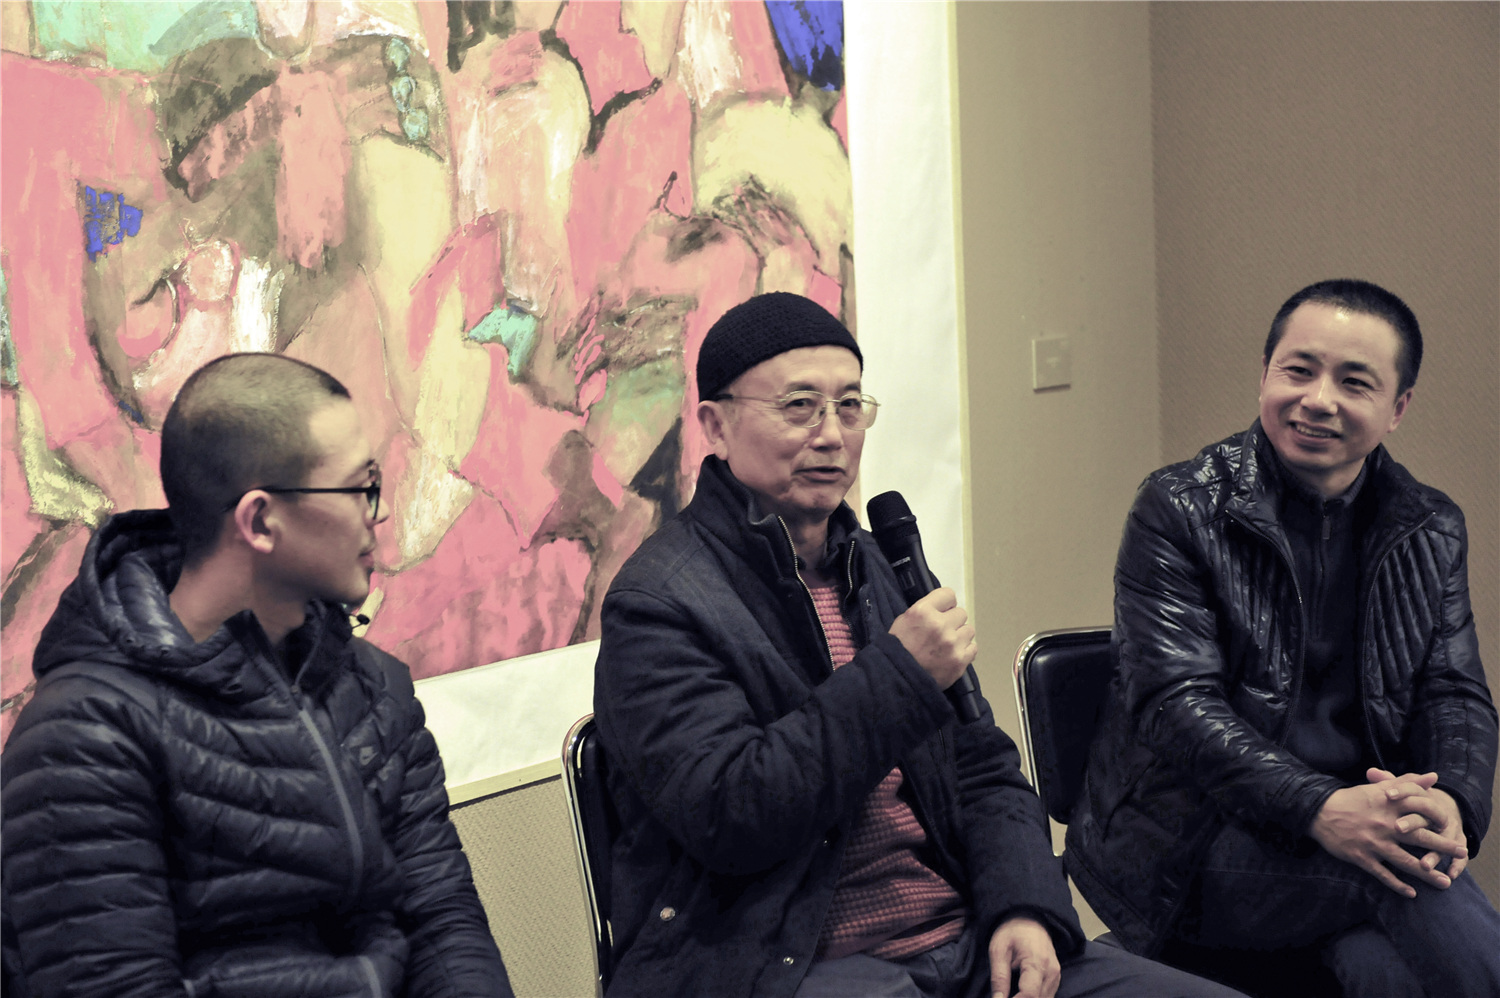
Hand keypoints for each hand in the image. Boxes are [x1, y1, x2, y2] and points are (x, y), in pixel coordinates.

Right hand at [888, 587, 976, 689]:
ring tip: (946, 646)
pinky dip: (964, 651)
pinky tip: (952, 655)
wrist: (898, 678)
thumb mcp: (904, 620)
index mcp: (922, 611)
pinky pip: (973, 648)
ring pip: (969, 630)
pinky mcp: (960, 660)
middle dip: (952, 622)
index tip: (943, 611)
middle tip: (941, 633)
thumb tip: (943, 607)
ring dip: (959, 636)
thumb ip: (926, 610)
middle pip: (961, 613)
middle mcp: (939, 624)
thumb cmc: (899, 649)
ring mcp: (952, 643)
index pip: (948, 595)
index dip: (946, 604)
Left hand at [988, 916, 1059, 997]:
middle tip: (1004, 996)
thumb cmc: (1012, 932)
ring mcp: (1056, 977)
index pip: (1029, 995)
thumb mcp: (998, 950)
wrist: (1030, 919)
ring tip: (1010, 994)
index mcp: (1037, 963)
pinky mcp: (1055, 979)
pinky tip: (1020, 994)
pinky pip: (1046, 996)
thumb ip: (999, 977)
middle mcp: (1051, 972)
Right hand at [1310, 775, 1465, 896]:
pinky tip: (1412, 893)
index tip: (1451, 825)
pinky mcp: (1362, 857)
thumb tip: (1433, 777)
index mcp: (1389, 807)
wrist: (1319, 812)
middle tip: (1462, 853)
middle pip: (1420, 838)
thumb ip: (1407, 783)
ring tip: (1445, 883)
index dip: (1438, 818)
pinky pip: (1383, 874)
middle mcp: (1385, 825)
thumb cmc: (1351, 799)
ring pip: (1406, 862)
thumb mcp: (1378, 788)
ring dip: (1427, 874)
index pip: (1421, 811)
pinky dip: (1398, 885)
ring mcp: (1374, 843)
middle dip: (1443, 847)